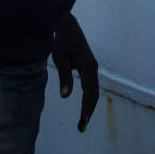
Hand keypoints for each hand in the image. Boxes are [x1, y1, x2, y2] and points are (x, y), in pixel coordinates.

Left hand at [51, 13, 98, 131]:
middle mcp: (93, 67)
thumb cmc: (62, 41)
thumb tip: (65, 96)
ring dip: (89, 106)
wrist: (68, 25)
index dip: (86, 108)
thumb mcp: (60, 59)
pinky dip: (89, 98)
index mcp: (87, 66)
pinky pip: (92, 85)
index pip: (89, 92)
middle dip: (88, 112)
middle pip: (94, 94)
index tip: (82, 121)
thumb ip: (64, 77)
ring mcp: (93, 67)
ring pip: (95, 91)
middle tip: (81, 128)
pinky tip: (84, 106)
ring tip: (82, 121)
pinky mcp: (89, 66)